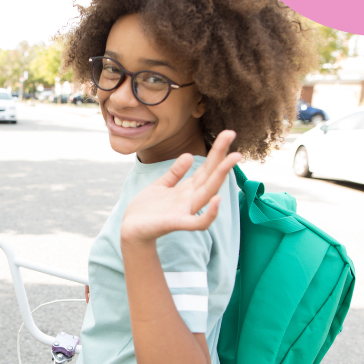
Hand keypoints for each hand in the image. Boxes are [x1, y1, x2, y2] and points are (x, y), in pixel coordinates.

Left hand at [120, 131, 242, 243]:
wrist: (131, 230)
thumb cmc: (147, 210)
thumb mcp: (161, 185)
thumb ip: (176, 173)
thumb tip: (190, 155)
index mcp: (187, 189)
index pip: (206, 167)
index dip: (217, 151)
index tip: (228, 133)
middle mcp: (190, 199)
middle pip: (210, 176)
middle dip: (222, 156)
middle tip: (232, 134)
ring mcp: (185, 211)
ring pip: (208, 193)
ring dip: (221, 176)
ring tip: (232, 158)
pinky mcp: (177, 224)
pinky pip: (198, 222)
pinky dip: (210, 214)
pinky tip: (217, 199)